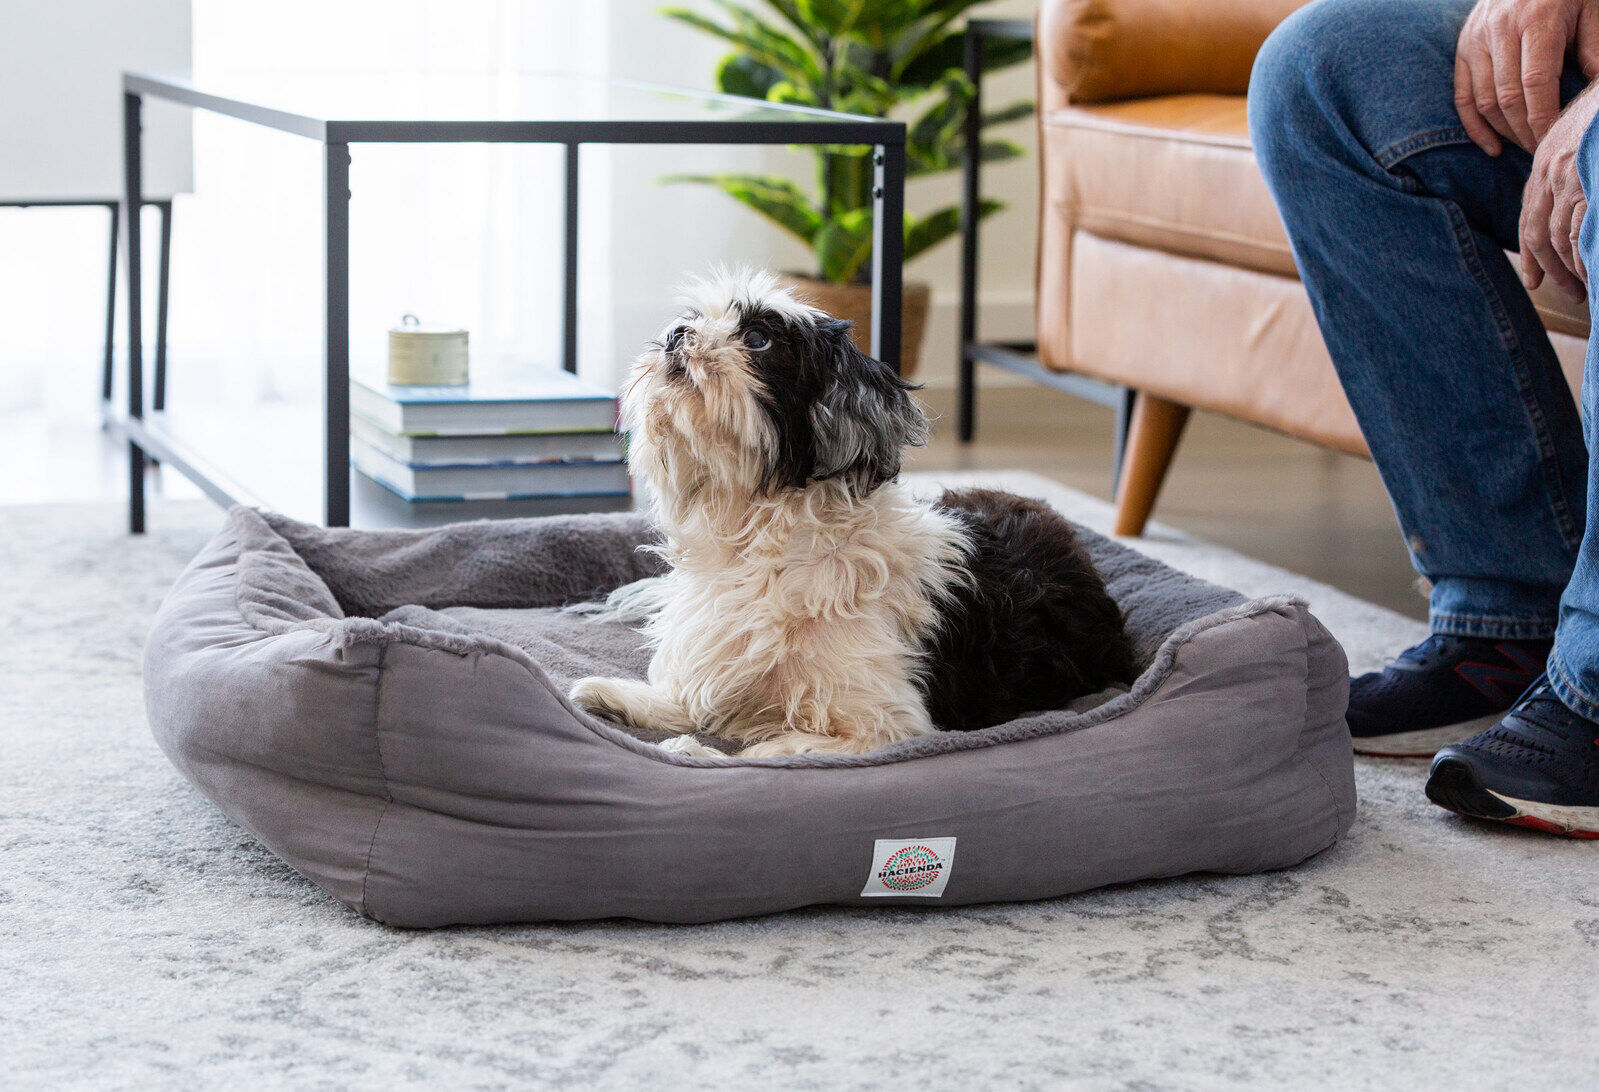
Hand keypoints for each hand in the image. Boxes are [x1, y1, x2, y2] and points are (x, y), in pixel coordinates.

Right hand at [1454, 0, 1598, 154]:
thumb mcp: (1590, 8)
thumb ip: (1595, 46)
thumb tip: (1593, 94)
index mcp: (1536, 18)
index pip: (1535, 80)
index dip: (1543, 116)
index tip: (1553, 139)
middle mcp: (1500, 29)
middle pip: (1507, 96)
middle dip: (1525, 130)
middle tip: (1543, 148)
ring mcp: (1476, 40)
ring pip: (1485, 100)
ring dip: (1505, 131)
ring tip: (1526, 145)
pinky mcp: (1462, 49)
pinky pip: (1463, 97)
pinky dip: (1475, 127)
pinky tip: (1493, 147)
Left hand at [1520, 86, 1598, 299]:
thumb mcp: (1582, 138)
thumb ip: (1571, 169)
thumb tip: (1576, 208)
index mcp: (1547, 159)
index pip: (1530, 214)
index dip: (1531, 251)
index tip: (1533, 278)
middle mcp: (1552, 170)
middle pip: (1541, 233)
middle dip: (1550, 268)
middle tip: (1571, 292)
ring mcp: (1573, 177)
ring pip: (1563, 237)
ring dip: (1572, 269)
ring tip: (1587, 289)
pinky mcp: (1588, 185)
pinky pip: (1582, 233)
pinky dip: (1586, 257)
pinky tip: (1593, 272)